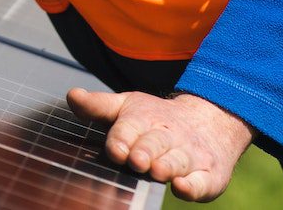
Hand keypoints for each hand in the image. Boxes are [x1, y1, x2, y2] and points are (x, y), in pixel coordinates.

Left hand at [66, 88, 250, 201]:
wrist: (210, 122)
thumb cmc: (157, 119)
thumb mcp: (128, 106)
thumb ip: (99, 106)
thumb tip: (72, 95)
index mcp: (145, 119)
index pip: (129, 128)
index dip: (122, 139)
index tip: (115, 150)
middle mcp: (168, 136)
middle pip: (154, 144)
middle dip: (145, 152)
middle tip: (136, 160)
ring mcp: (189, 156)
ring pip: (177, 161)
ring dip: (167, 166)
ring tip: (156, 171)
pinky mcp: (207, 176)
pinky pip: (201, 182)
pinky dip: (193, 186)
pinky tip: (182, 187)